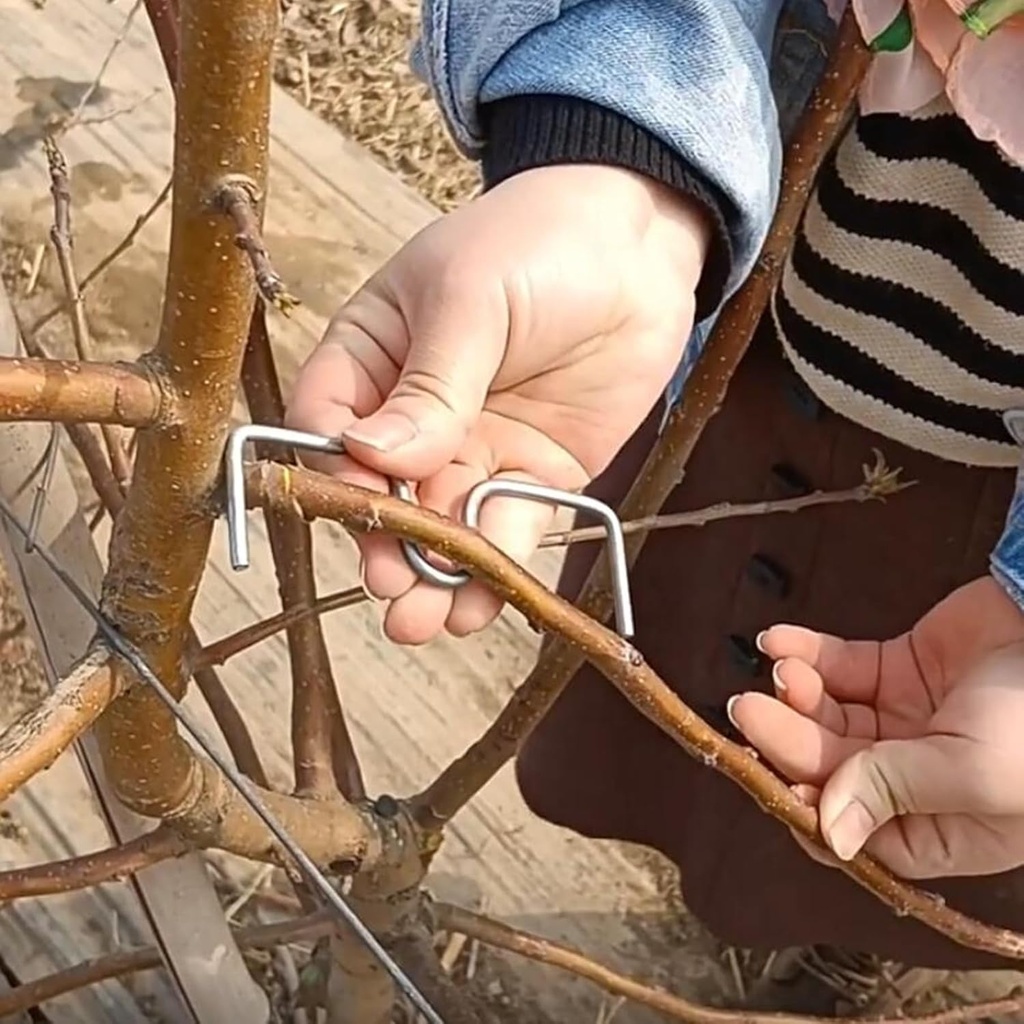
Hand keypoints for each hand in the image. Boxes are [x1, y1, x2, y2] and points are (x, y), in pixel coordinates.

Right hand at [285, 165, 708, 643]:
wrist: (639, 245)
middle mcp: (417, 413)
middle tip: (394, 589)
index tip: (360, 505)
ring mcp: (476, 447)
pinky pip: (509, 528)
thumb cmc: (539, 242)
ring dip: (438, 573)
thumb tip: (373, 457)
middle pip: (386, 491)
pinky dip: (498, 567)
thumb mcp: (471, 296)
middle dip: (388, 543)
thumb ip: (429, 382)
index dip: (335, 471)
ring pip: (444, 522)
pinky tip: (484, 602)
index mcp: (375, 357)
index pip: (329, 425)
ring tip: (430, 621)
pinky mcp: (533, 472)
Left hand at [728, 575, 1023, 877]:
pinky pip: (839, 667)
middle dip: (786, 740)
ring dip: (796, 695)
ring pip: (828, 716)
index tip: (777, 779)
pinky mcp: (899, 667)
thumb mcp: (977, 769)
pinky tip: (779, 641)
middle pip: (830, 768)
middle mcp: (918, 779)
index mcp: (945, 827)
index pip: (857, 834)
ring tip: (784, 670)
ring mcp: (905, 720)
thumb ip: (894, 790)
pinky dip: (806, 654)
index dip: (812, 808)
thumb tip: (830, 834)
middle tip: (747, 709)